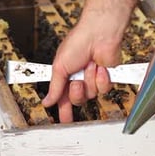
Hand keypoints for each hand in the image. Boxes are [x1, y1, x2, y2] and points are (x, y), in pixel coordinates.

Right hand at [41, 0, 136, 121]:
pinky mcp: (107, 77)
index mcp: (65, 76)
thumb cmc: (78, 43)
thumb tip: (47, 101)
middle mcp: (80, 78)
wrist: (99, 34)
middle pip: (77, 100)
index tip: (64, 121)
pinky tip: (100, 67)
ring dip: (89, 81)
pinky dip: (101, 78)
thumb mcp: (60, 67)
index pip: (63, 98)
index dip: (63, 110)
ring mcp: (94, 78)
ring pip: (92, 95)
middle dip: (76, 92)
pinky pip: (104, 89)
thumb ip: (55, 87)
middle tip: (77, 80)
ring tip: (90, 66)